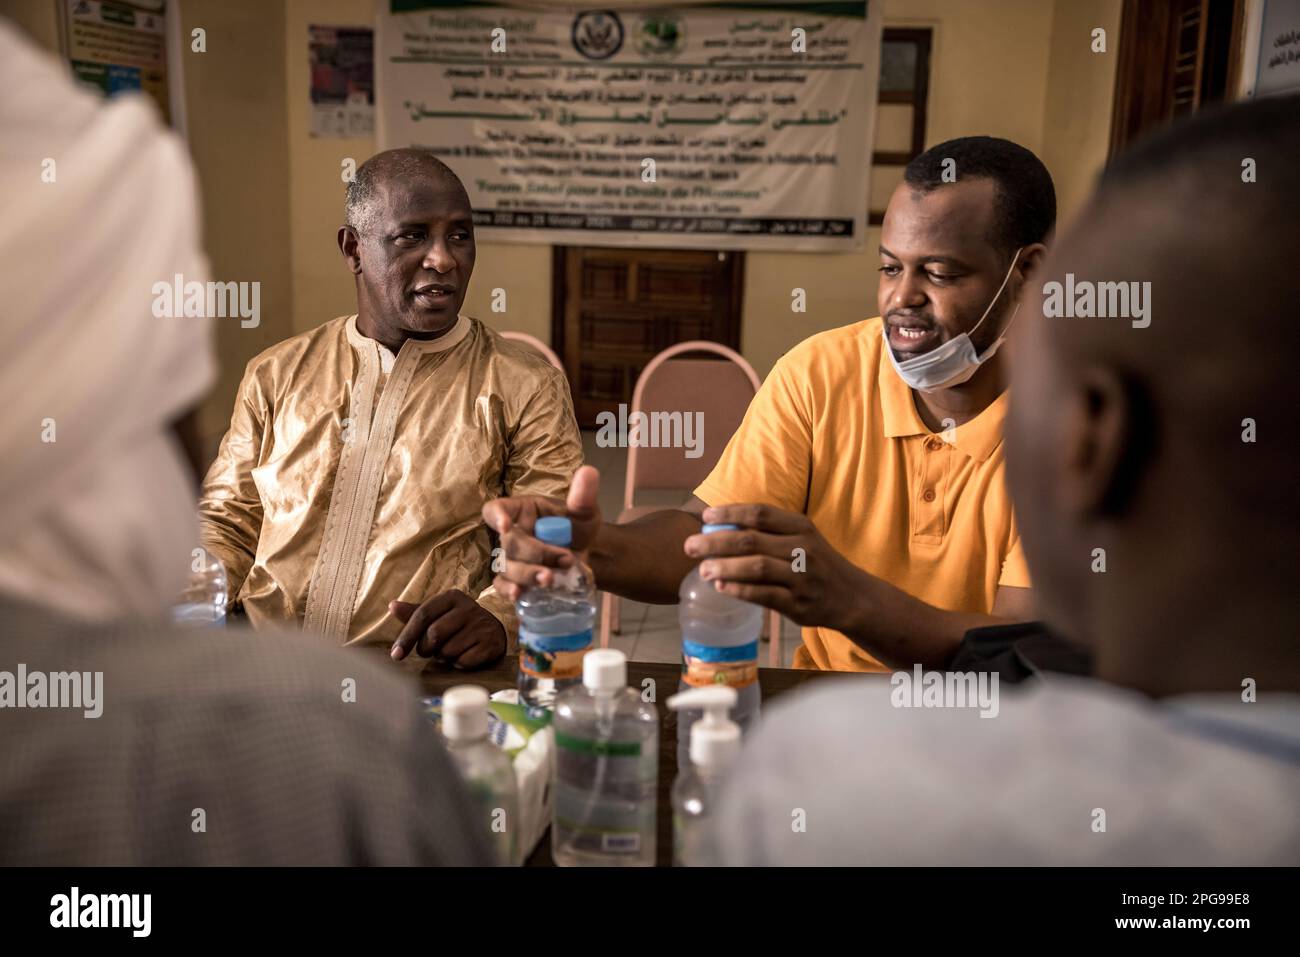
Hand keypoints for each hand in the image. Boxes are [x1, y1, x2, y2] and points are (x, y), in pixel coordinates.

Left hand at [388, 591, 506, 668]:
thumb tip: (392, 606)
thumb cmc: (458, 623)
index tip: (396, 655)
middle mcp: (469, 608)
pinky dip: (459, 663)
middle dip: (427, 648)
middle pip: (434, 634)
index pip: (422, 615)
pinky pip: (463, 661)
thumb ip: (415, 612)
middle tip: (432, 650)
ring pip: (448, 651)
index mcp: (452, 597)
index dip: (407, 636)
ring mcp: (481, 625)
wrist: (493, 631)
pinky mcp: (491, 644)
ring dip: (444, 657)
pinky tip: (464, 655)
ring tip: (451, 649)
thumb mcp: (438, 614)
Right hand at [481, 465, 601, 601]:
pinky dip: (509, 592)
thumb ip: (583, 496)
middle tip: (565, 559)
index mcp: (521, 511)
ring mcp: (510, 559)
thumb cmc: (578, 528)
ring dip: (527, 575)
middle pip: (509, 544)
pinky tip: (520, 596)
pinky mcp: (514, 581)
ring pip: (507, 568)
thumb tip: (589, 472)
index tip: (505, 526)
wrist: (587, 555)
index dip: (496, 516)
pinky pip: (503, 587)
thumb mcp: (584, 512)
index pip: (496, 509)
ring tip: (551, 579)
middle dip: (535, 554)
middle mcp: (511, 534)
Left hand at [683, 503, 873, 635]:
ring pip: (757, 567)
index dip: (730, 513)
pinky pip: (764, 595)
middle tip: (689, 546)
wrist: (852, 596)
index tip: (705, 517)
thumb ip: (769, 532)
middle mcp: (803, 548)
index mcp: (800, 526)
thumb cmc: (816, 563)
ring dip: (725, 567)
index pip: (760, 513)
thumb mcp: (801, 538)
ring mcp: (802, 577)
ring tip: (701, 569)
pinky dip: (740, 590)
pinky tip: (721, 587)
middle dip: (715, 542)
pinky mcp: (799, 603)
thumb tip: (719, 528)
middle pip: (752, 540)